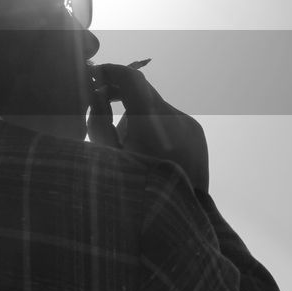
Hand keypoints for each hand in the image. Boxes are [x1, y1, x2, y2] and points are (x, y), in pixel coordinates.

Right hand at [87, 63, 208, 193]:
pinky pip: (170, 119)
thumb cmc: (133, 193)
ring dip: (137, 112)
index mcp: (150, 124)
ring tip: (127, 139)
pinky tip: (148, 148)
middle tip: (99, 99)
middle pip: (143, 90)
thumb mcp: (107, 158)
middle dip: (119, 92)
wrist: (175, 219)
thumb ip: (98, 123)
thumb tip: (96, 95)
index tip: (94, 75)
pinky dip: (155, 125)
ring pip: (155, 105)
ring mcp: (189, 125)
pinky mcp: (197, 133)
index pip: (130, 78)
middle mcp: (174, 118)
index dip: (109, 71)